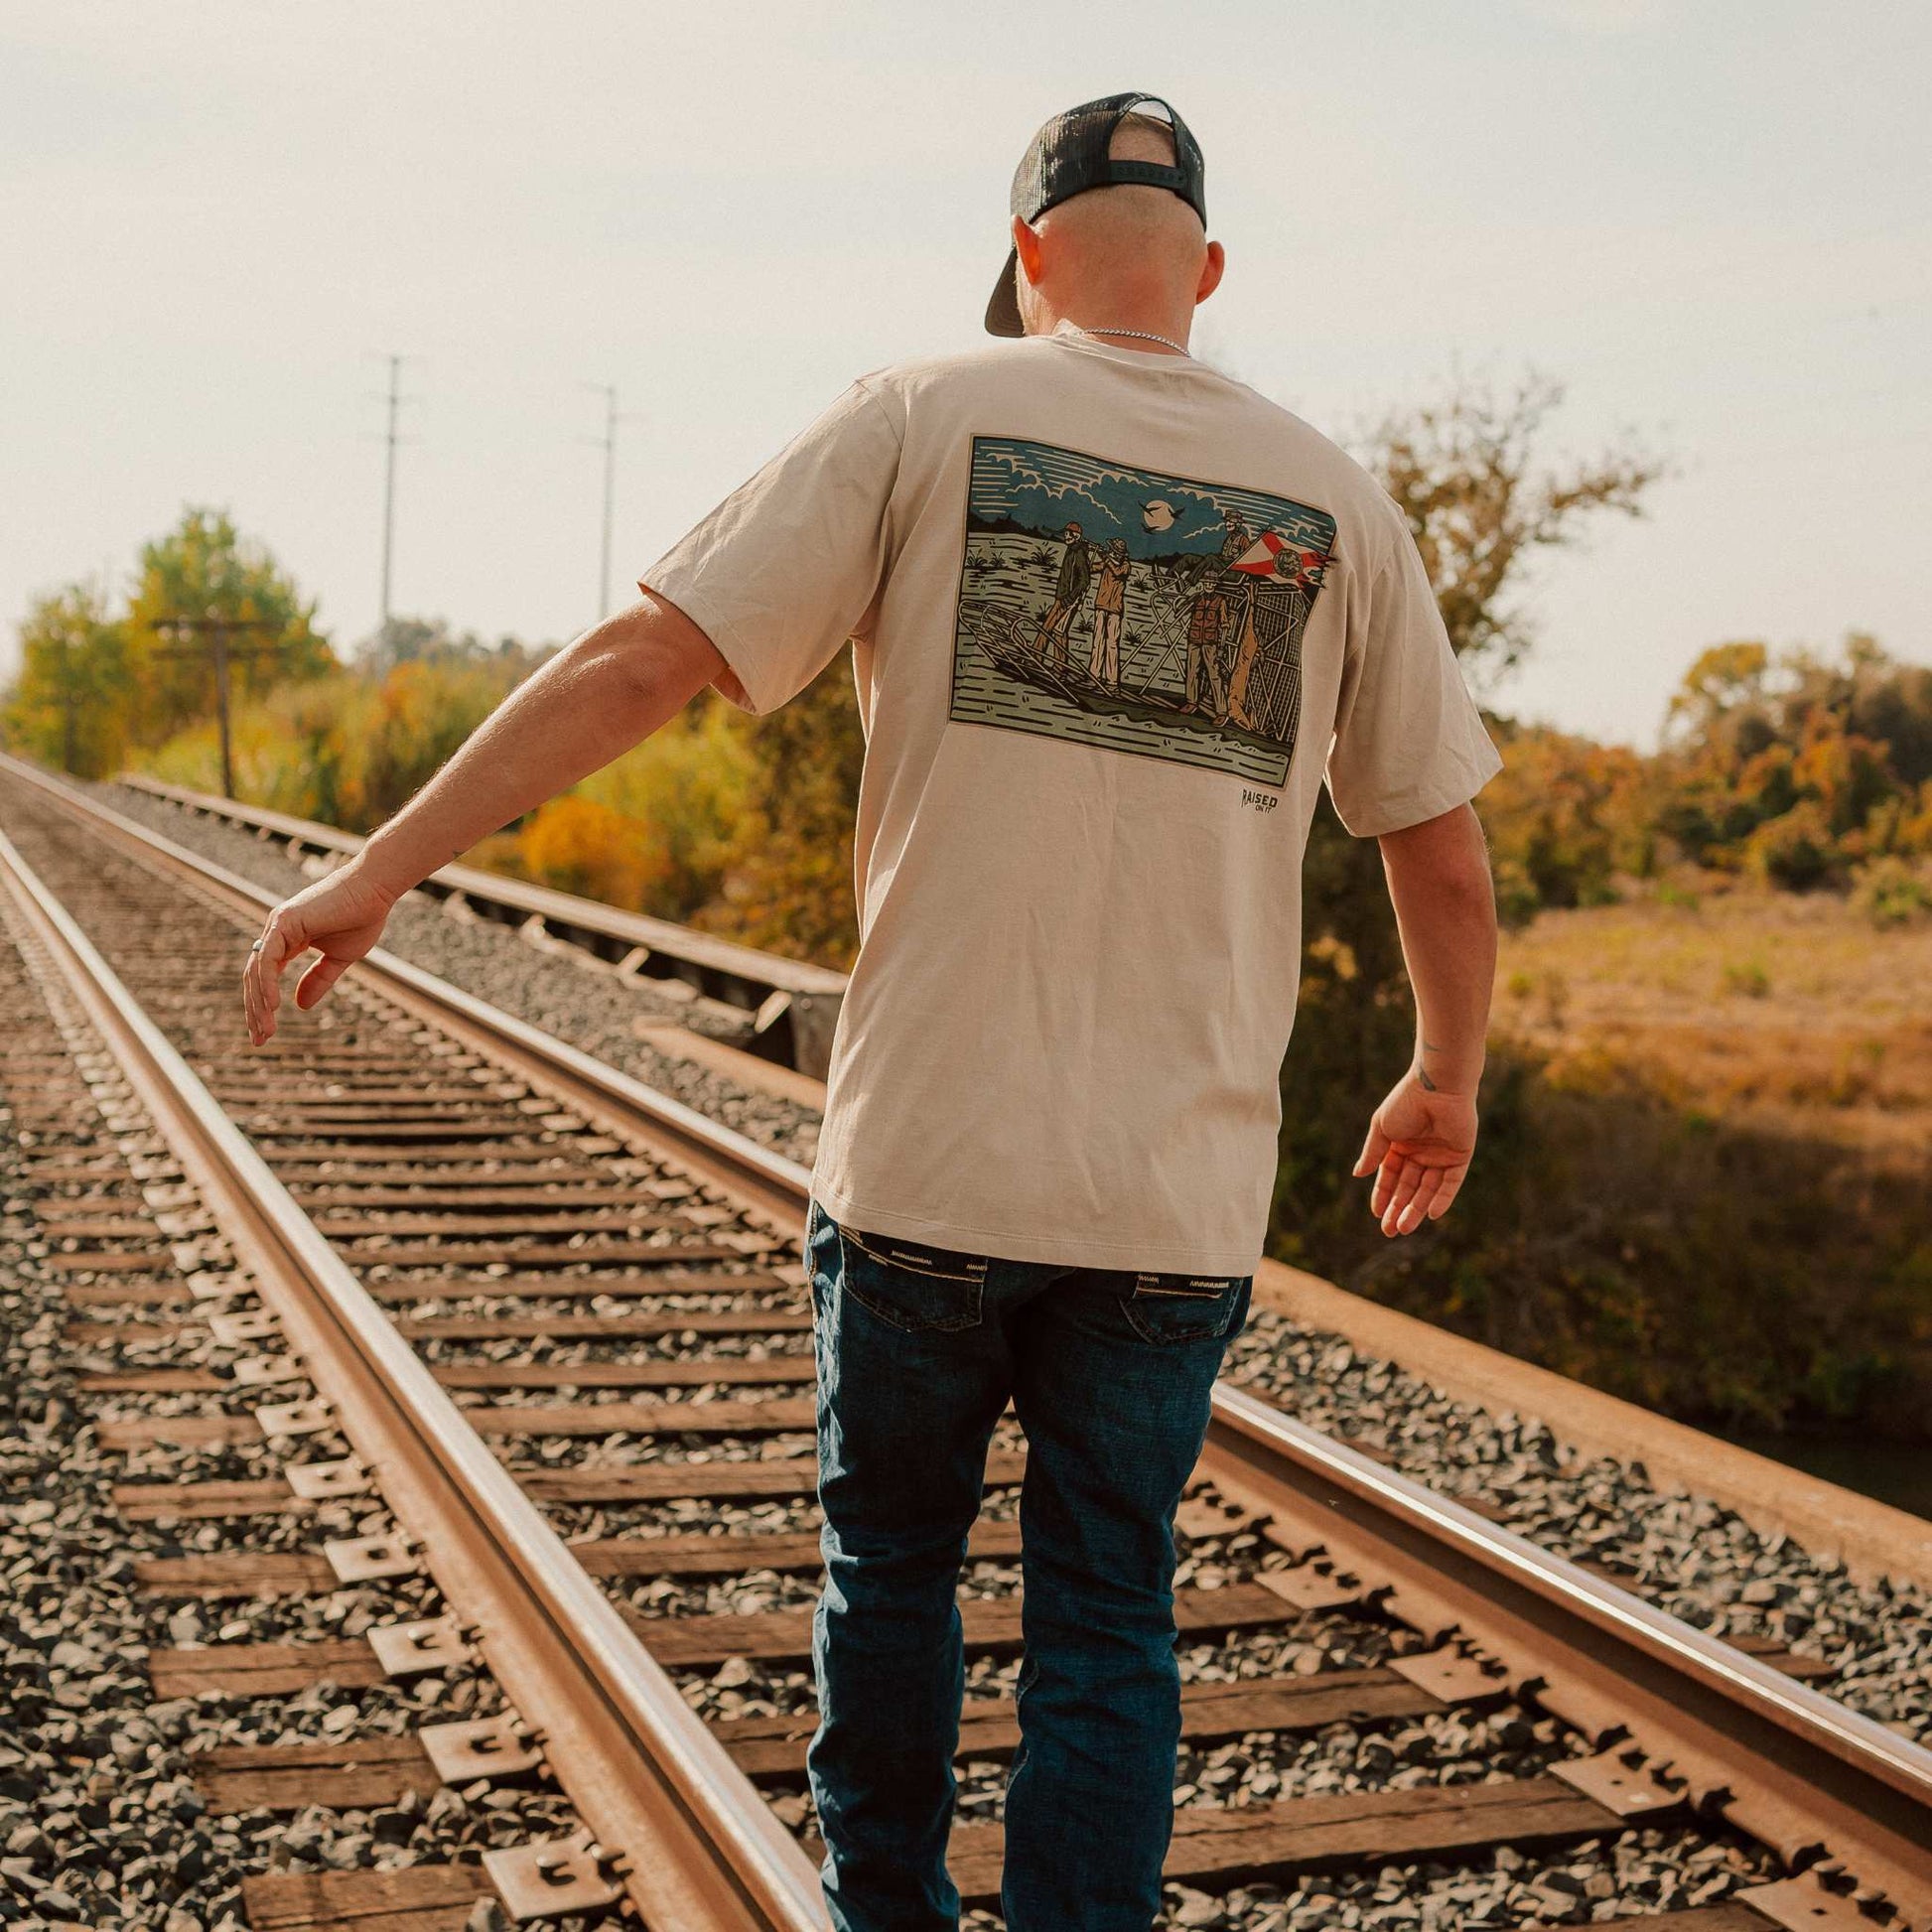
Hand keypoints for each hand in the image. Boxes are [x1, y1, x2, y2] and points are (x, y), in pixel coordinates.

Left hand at [241, 859, 397, 1045]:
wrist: (375, 890)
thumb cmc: (362, 917)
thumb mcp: (339, 958)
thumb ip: (318, 980)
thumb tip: (299, 1006)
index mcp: (287, 939)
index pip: (264, 977)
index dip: (262, 1006)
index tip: (266, 1033)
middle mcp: (276, 932)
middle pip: (254, 978)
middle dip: (255, 1011)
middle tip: (259, 1040)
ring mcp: (277, 925)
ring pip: (257, 972)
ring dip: (259, 1004)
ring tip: (266, 1031)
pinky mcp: (285, 922)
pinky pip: (268, 959)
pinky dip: (267, 983)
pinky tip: (272, 1006)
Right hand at [1352, 1068, 1478, 1237]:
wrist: (1437, 1086)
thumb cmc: (1406, 1102)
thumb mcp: (1383, 1129)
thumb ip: (1373, 1152)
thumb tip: (1358, 1174)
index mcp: (1401, 1145)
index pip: (1390, 1176)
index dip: (1383, 1195)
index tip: (1376, 1214)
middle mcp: (1421, 1153)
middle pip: (1408, 1188)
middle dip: (1398, 1209)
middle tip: (1389, 1231)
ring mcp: (1441, 1156)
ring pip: (1428, 1189)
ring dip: (1416, 1209)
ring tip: (1404, 1227)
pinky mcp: (1461, 1156)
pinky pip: (1451, 1183)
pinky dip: (1441, 1198)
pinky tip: (1431, 1214)